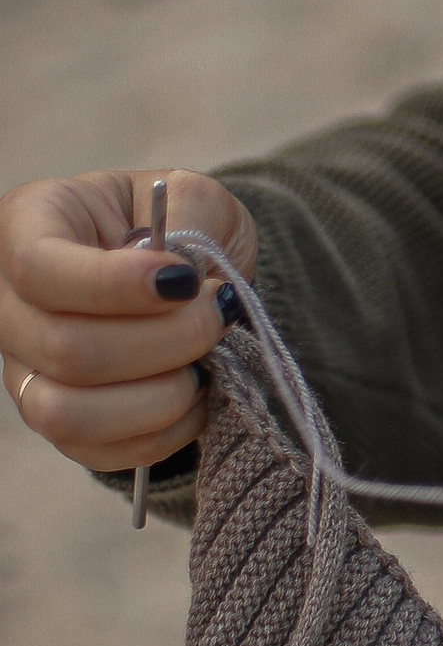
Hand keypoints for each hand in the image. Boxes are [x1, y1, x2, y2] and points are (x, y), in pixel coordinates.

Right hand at [0, 170, 256, 475]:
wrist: (183, 277)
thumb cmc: (177, 225)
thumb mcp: (192, 193)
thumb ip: (188, 215)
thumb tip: (177, 279)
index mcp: (27, 225)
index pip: (39, 268)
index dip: (115, 285)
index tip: (185, 281)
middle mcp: (8, 304)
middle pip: (64, 349)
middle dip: (165, 340)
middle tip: (219, 312)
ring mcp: (26, 370)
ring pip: (69, 414)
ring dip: (162, 395)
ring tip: (206, 359)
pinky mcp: (59, 423)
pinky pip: (99, 453)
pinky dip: (165, 432)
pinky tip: (197, 392)